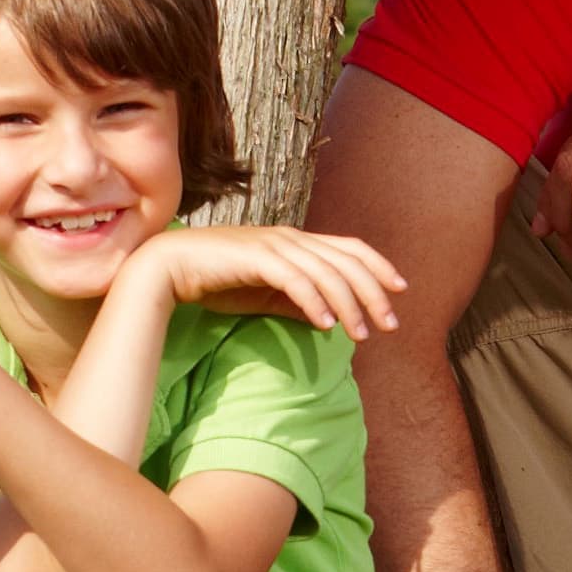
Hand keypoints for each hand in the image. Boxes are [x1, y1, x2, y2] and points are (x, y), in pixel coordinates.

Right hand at [119, 225, 406, 340]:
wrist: (171, 266)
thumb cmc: (218, 278)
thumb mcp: (266, 293)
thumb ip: (296, 300)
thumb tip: (329, 318)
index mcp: (298, 241)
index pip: (351, 247)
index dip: (379, 266)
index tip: (400, 291)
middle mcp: (292, 238)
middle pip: (347, 261)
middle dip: (373, 292)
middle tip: (390, 324)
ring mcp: (274, 246)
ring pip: (326, 272)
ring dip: (348, 304)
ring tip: (361, 334)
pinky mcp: (256, 258)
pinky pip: (294, 280)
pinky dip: (314, 302)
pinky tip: (327, 326)